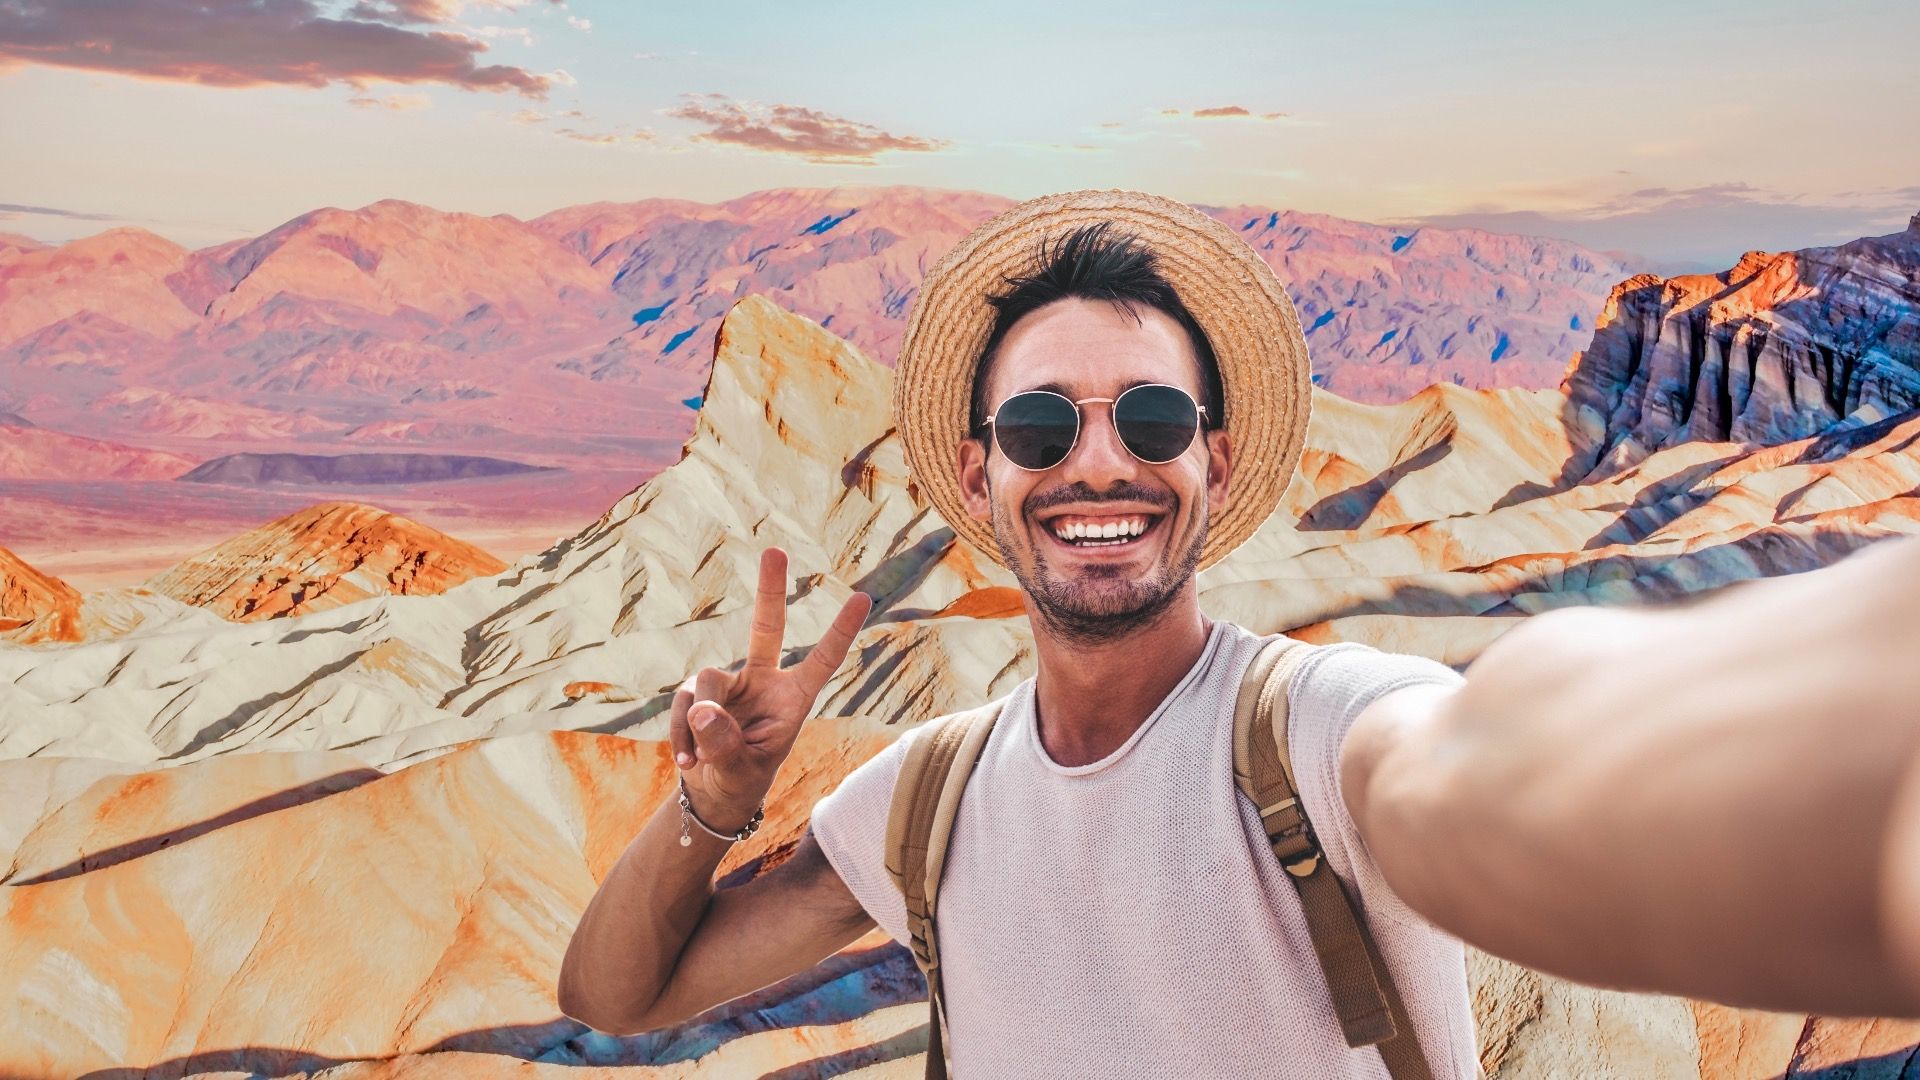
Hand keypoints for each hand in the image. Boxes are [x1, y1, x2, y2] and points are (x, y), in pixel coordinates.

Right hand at [670, 547, 872, 825]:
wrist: (714, 792)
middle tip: (775, 550)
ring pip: (707, 683)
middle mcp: (763, 681)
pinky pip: (683, 703)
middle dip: (770, 590)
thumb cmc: (741, 779)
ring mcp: (728, 683)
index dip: (840, 631)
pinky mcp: (696, 692)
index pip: (821, 661)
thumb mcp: (741, 770)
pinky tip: (686, 762)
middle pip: (766, 629)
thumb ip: (725, 743)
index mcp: (793, 699)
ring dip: (698, 724)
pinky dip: (679, 733)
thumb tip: (702, 709)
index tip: (863, 597)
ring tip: (699, 760)